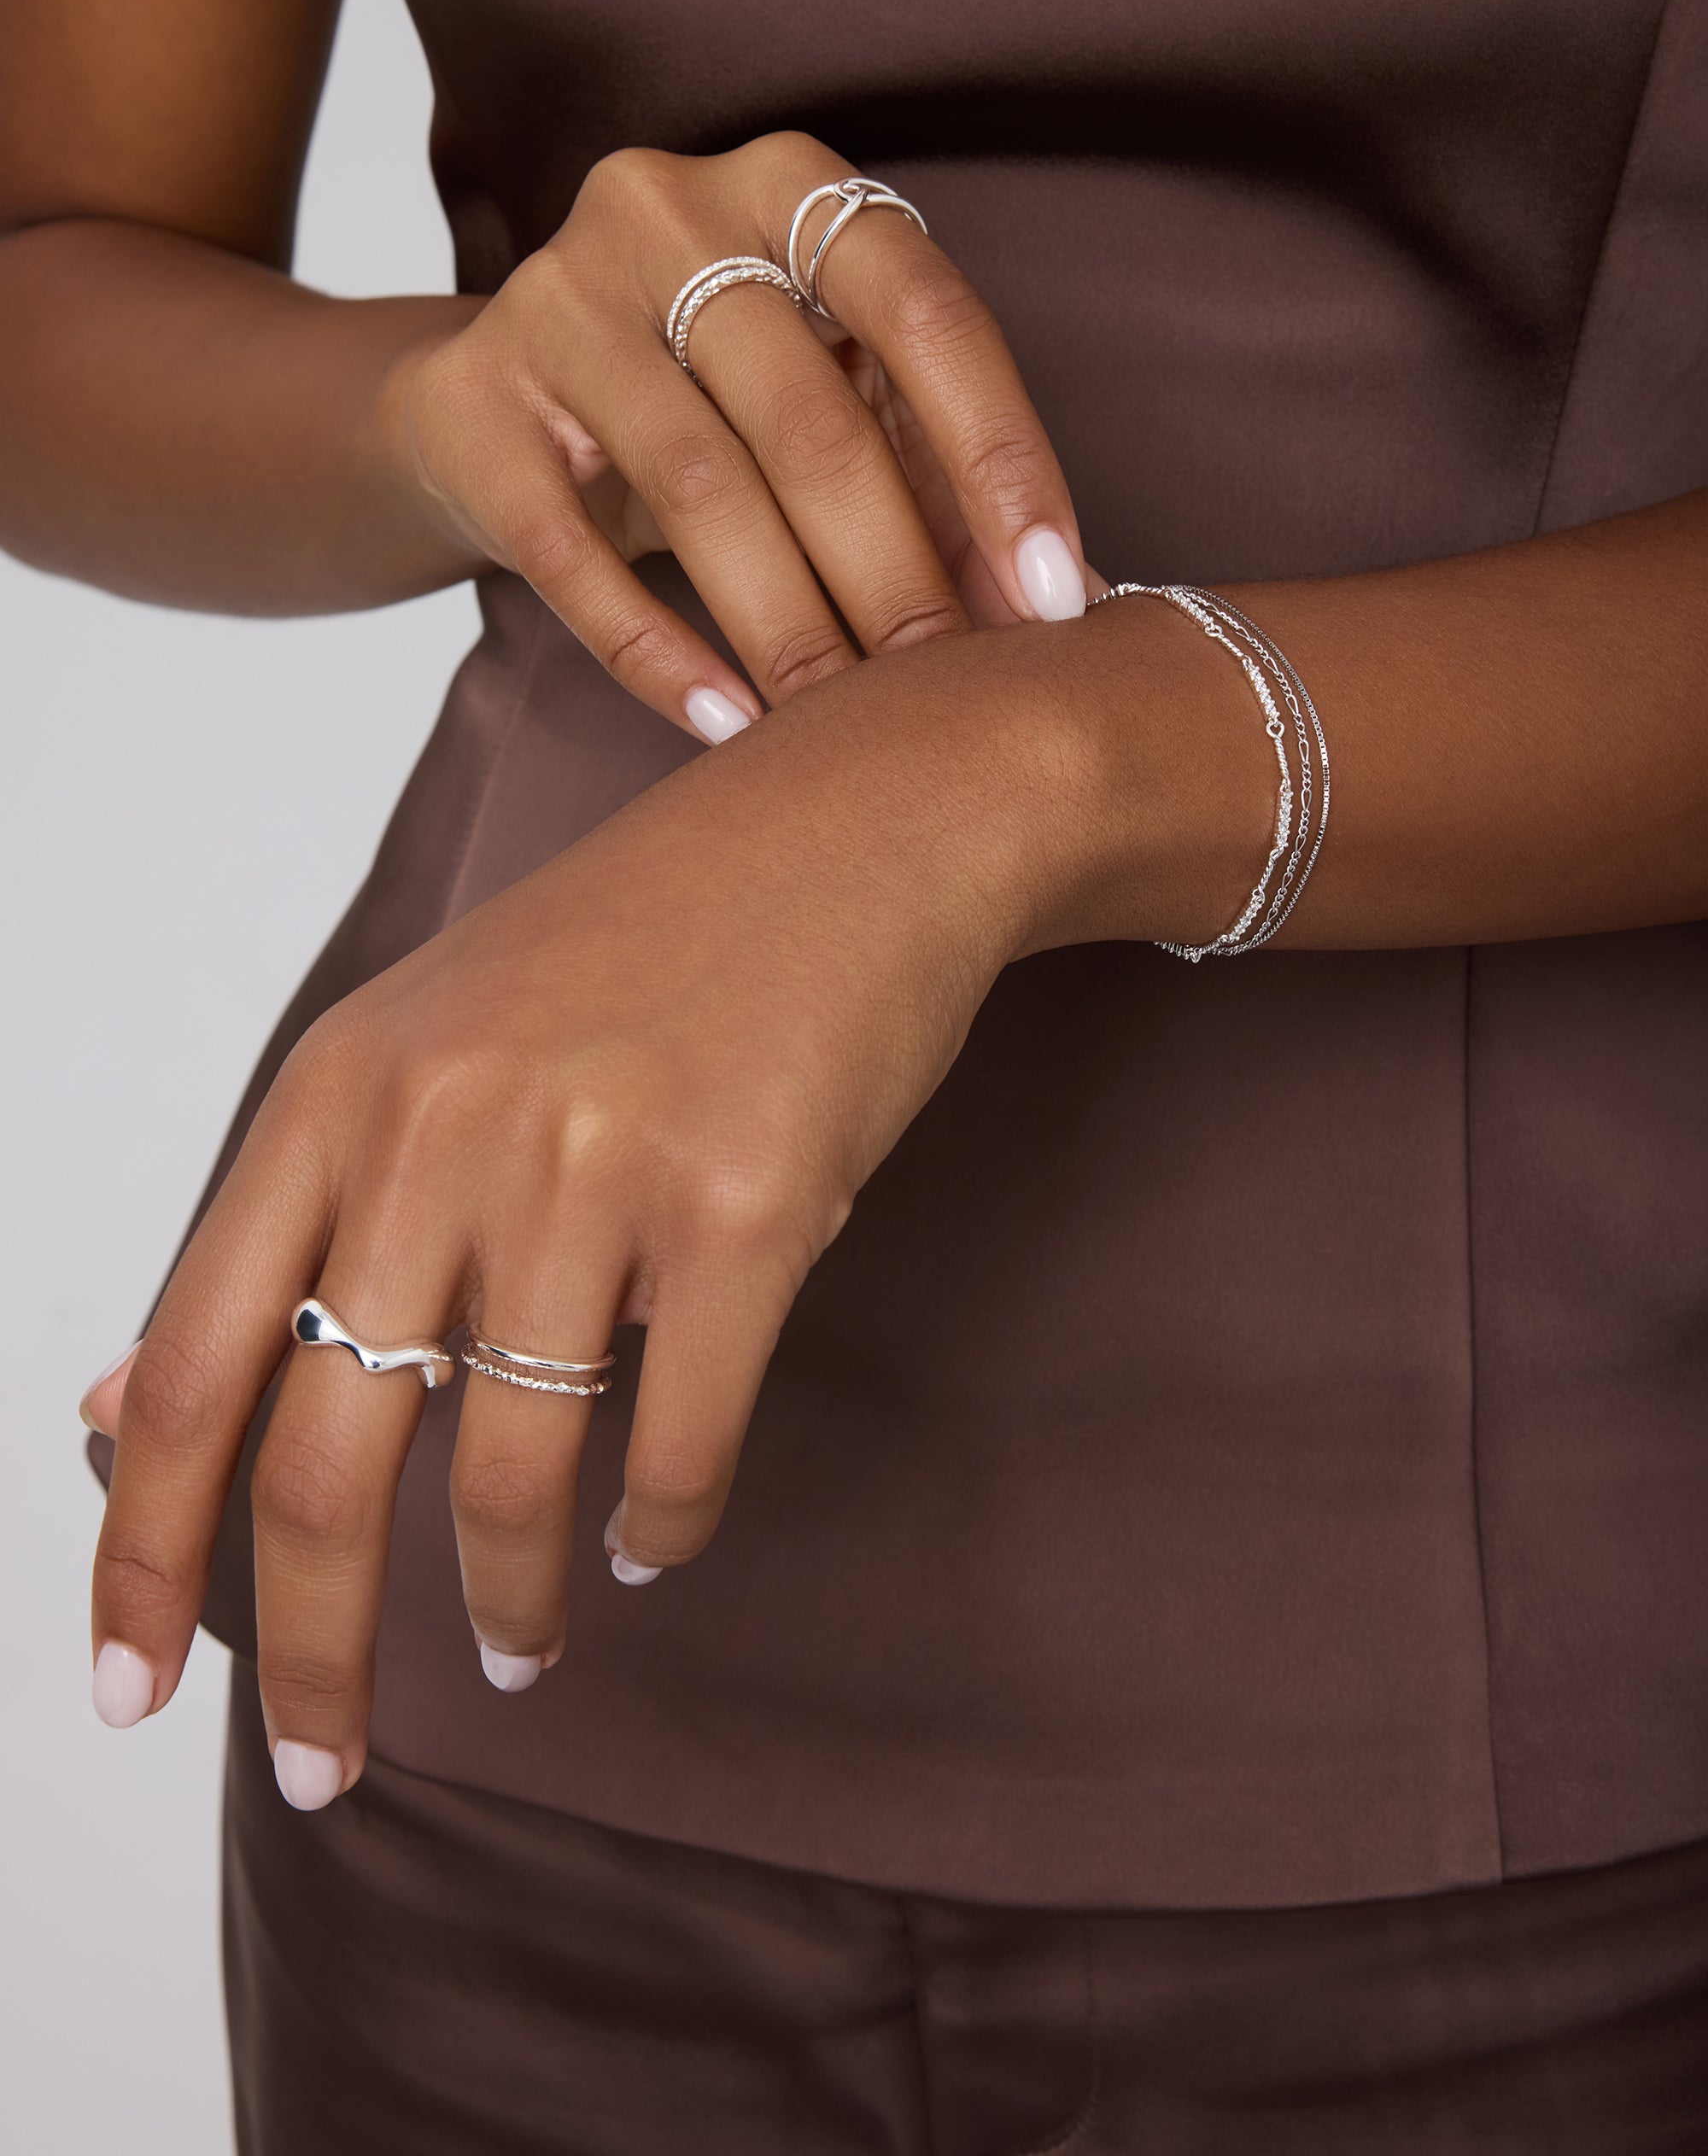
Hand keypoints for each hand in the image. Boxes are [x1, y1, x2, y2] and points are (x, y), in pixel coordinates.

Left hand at [83, 626, 1109, 1798]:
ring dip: (511, 1605)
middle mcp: (440, 1129)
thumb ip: (280, 1229)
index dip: (139, 1554)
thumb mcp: (411, 1050)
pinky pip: (678, 1443)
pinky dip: (659, 1527)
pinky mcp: (745, 1209)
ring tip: (527, 1648)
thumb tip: (109, 1414)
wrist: (848, 830)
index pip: (189, 1368)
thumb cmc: (630, 950)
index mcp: (334, 1093)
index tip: (124, 1690)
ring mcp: (592, 1168)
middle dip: (312, 1653)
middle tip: (321, 1764)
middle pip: (325, 1462)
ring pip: (509, 1475)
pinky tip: (653, 1542)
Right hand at [383, 131, 1087, 742]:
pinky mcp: (474, 407)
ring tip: (844, 731)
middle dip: (897, 577)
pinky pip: (573, 554)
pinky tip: (727, 726)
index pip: (928, 314)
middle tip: (949, 699)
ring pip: (699, 488)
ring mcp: (555, 302)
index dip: (1003, 458)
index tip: (1058, 595)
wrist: (491, 403)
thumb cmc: (711, 400)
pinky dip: (658, 654)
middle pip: (812, 419)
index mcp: (791, 187)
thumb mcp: (829, 397)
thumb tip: (1063, 602)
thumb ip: (938, 478)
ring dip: (788, 628)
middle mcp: (667, 211)